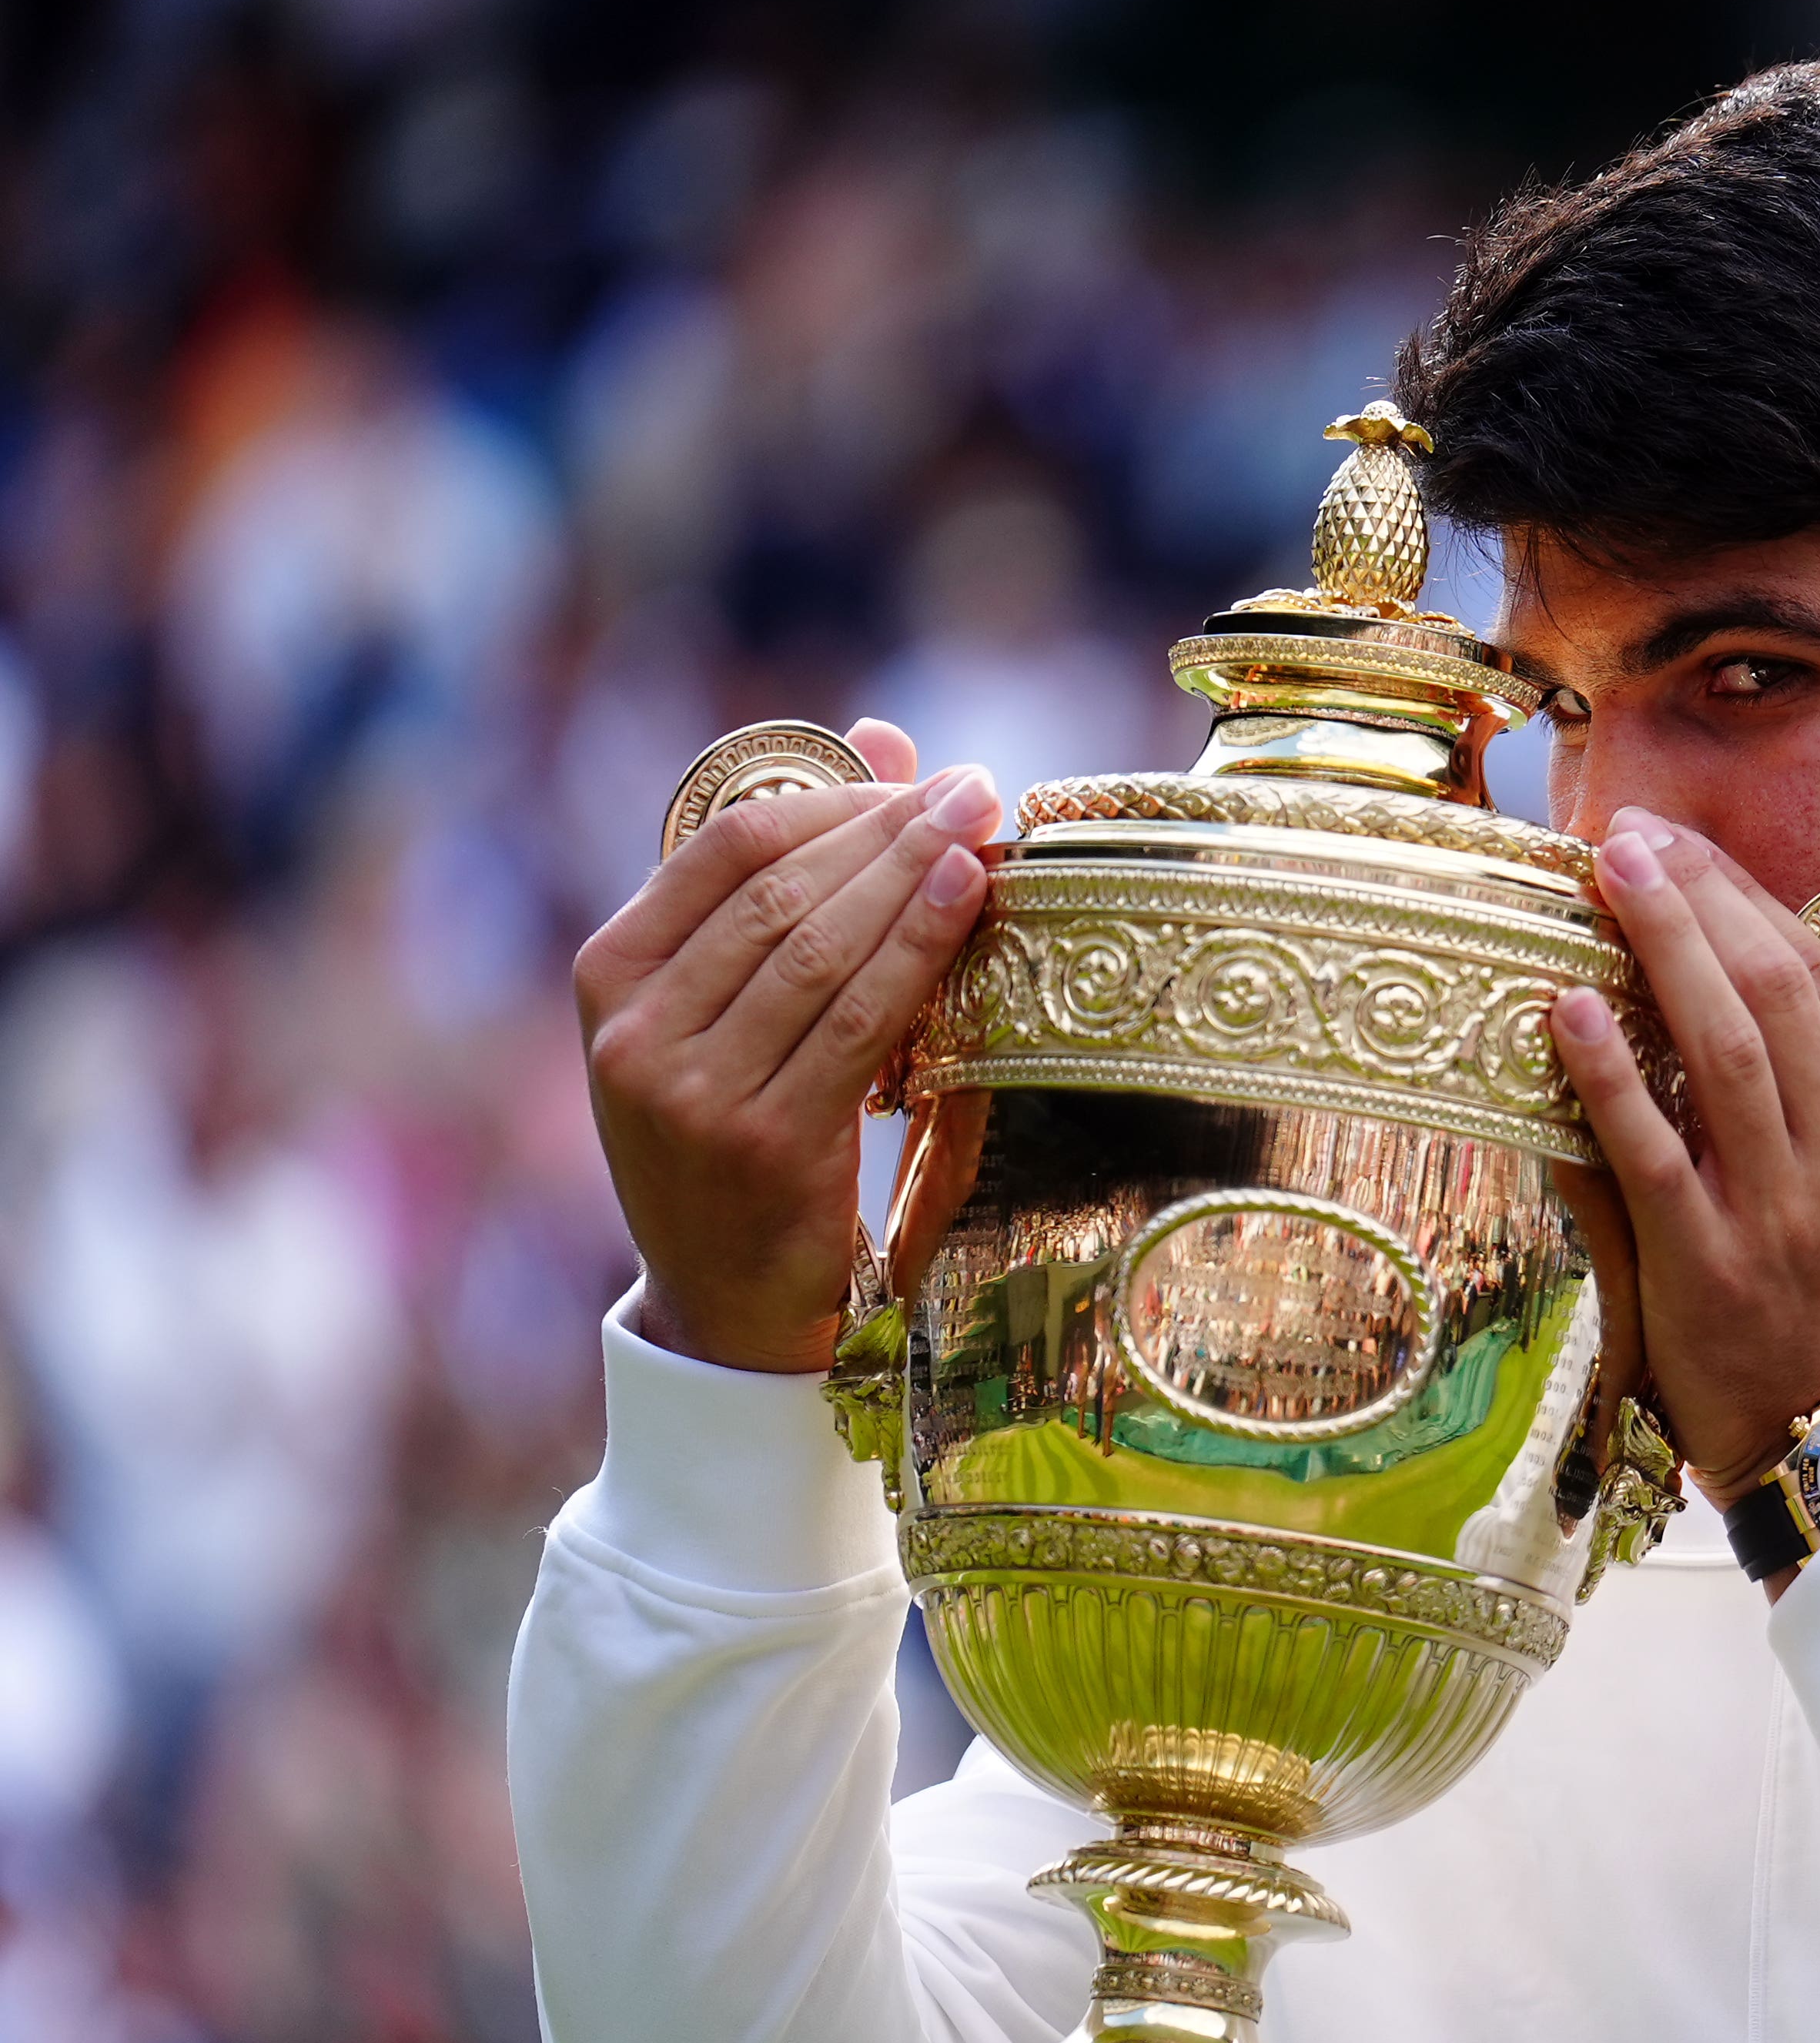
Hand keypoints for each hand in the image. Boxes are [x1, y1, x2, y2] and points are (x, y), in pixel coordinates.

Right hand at [574, 719, 1004, 1373]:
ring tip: (986, 825)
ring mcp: (690, 1092)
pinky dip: (919, 950)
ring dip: (915, 876)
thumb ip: (793, 878)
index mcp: (610, 976)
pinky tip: (970, 898)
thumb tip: (883, 735)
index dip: (834, 796)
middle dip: (891, 827)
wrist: (725, 1307)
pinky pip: (858, 1023)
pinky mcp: (764, 1145)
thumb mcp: (736, 1011)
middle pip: (782, 889)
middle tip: (977, 787)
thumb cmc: (741, 1137)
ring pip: (822, 947)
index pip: (726, 842)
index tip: (922, 776)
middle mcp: (633, 1031)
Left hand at [1547, 807, 1819, 1490]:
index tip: (1697, 855)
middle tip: (1636, 837)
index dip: (1757, 906)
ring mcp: (1784, 1212)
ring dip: (1664, 947)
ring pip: (1726, 1048)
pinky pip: (1652, 1149)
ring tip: (1608, 877)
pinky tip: (1571, 1009)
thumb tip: (1801, 1026)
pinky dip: (1611, 1072)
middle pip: (1778, 992)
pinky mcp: (1708, 1265)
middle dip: (1704, 898)